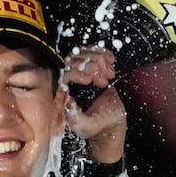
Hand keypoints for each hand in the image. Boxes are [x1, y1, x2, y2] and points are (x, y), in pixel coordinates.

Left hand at [62, 47, 125, 163]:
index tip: (89, 79)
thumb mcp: (86, 126)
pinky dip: (104, 54)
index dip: (77, 72)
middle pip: (74, 59)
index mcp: (63, 93)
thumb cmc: (98, 126)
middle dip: (93, 67)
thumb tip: (66, 99)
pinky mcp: (91, 66)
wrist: (112, 122)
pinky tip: (110, 63)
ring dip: (100, 60)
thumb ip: (74, 117)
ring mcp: (80, 71)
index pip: (63, 72)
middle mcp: (69, 81)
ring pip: (84, 53)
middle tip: (102, 81)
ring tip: (108, 75)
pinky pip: (93, 51)